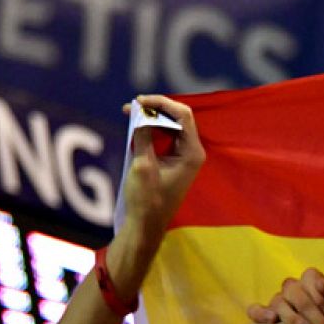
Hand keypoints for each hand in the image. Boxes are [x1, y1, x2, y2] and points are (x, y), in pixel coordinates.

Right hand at [120, 95, 205, 241]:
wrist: (148, 223)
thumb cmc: (147, 198)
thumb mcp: (142, 164)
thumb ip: (143, 136)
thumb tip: (140, 112)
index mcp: (192, 152)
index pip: (183, 115)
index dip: (161, 103)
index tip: (138, 100)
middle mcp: (193, 151)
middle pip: (178, 117)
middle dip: (155, 108)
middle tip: (131, 106)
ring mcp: (186, 155)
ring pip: (171, 125)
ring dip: (152, 116)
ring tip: (130, 113)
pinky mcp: (176, 159)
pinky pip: (166, 135)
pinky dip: (152, 128)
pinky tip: (136, 125)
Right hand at [246, 268, 323, 323]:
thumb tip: (322, 284)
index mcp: (312, 279)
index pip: (314, 284)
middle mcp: (294, 287)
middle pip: (299, 297)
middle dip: (318, 319)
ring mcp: (279, 300)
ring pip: (279, 303)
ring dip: (294, 319)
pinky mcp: (266, 314)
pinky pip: (255, 310)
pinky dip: (260, 313)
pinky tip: (272, 321)